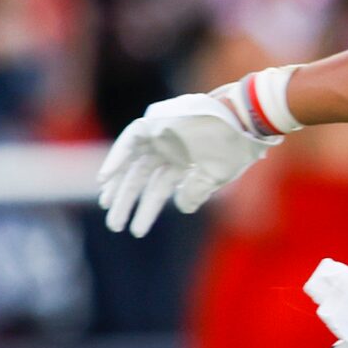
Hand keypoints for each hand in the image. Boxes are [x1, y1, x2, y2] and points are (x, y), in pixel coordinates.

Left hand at [98, 87, 274, 236]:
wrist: (243, 118)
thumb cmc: (235, 146)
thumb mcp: (216, 176)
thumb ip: (196, 191)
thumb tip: (182, 207)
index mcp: (184, 161)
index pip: (160, 188)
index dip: (147, 209)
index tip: (136, 229)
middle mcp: (168, 148)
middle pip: (141, 178)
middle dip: (127, 201)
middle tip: (115, 225)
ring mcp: (160, 134)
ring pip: (132, 163)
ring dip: (118, 184)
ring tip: (107, 207)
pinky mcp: (154, 121)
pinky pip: (129, 141)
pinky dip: (116, 158)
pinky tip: (104, 179)